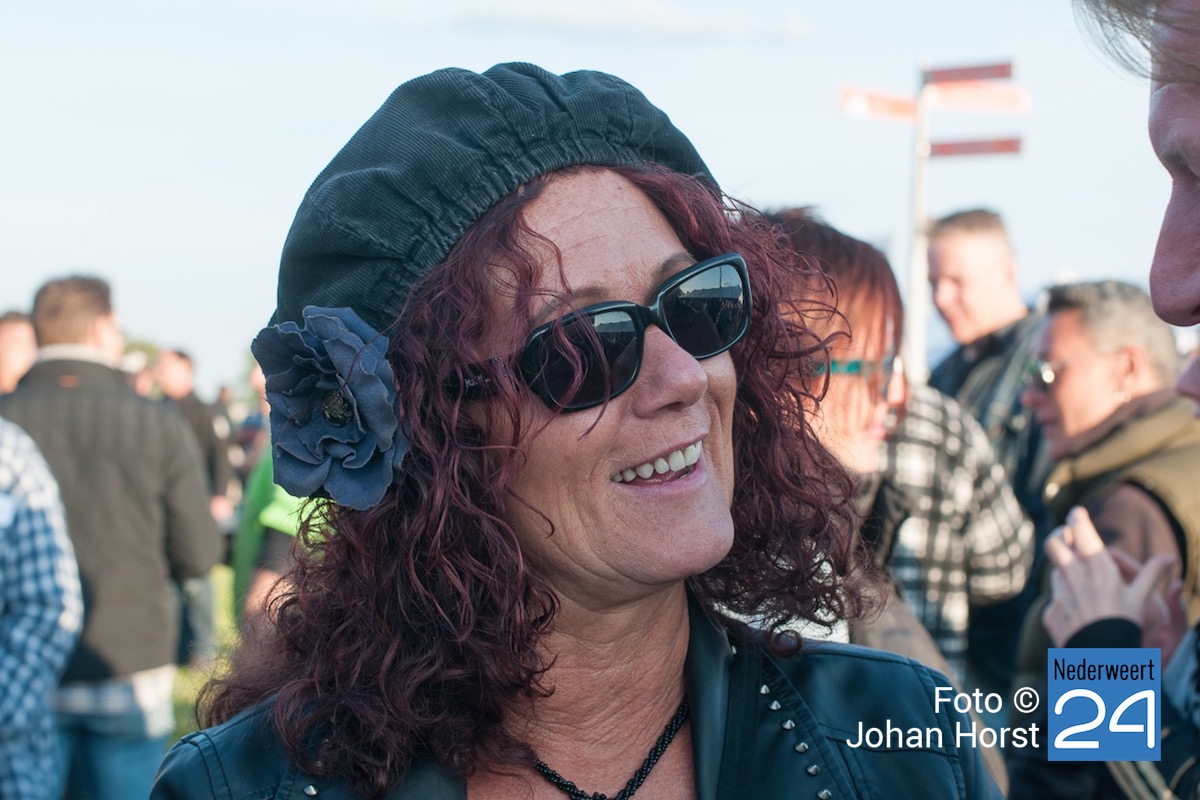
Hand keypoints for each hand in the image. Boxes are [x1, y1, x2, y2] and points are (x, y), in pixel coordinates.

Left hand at [1042, 506, 1177, 646]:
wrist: (1103, 660)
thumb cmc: (1126, 626)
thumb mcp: (1141, 599)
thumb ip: (1151, 574)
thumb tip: (1169, 557)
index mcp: (1098, 568)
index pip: (1080, 530)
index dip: (1077, 518)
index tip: (1078, 513)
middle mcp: (1074, 577)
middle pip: (1054, 542)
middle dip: (1060, 536)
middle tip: (1067, 535)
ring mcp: (1059, 595)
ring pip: (1056, 573)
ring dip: (1065, 572)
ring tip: (1082, 583)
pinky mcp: (1050, 612)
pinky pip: (1055, 600)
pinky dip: (1065, 601)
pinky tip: (1079, 612)